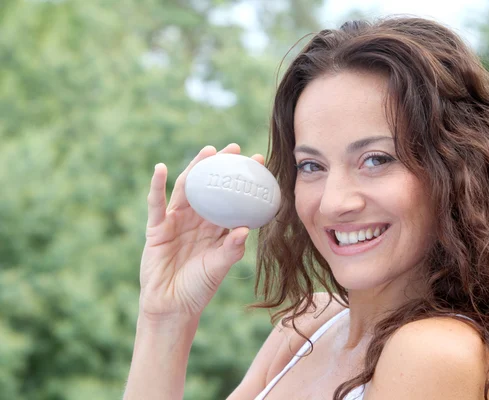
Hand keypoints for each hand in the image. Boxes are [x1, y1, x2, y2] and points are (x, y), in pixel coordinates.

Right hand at [138, 143, 264, 321]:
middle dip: (221, 166)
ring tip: (207, 151)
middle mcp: (198, 221)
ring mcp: (176, 222)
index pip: (231, 199)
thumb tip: (246, 229)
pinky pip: (156, 204)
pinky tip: (160, 169)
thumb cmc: (199, 288)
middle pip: (210, 187)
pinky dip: (156, 186)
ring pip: (186, 189)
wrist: (172, 307)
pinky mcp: (157, 229)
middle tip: (235, 148)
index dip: (243, 182)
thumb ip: (231, 250)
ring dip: (196, 169)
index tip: (258, 163)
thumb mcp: (218, 267)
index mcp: (216, 229)